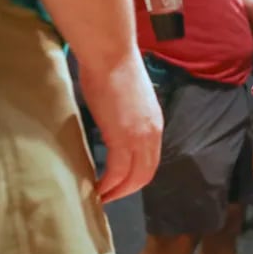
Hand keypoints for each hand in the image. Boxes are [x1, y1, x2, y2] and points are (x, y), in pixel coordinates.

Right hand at [79, 49, 162, 202]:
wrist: (111, 56)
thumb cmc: (114, 69)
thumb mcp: (128, 100)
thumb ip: (127, 117)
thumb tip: (115, 124)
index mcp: (155, 124)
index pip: (151, 159)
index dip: (136, 175)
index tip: (121, 183)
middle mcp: (153, 134)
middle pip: (146, 173)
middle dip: (129, 189)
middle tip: (110, 197)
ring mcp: (140, 137)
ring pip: (134, 177)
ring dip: (119, 192)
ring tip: (102, 198)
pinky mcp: (123, 138)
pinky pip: (118, 171)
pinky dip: (109, 185)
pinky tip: (97, 189)